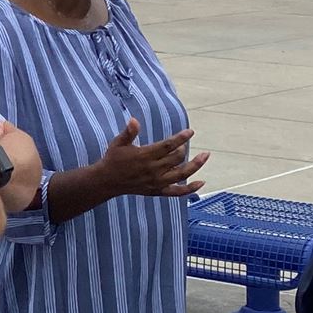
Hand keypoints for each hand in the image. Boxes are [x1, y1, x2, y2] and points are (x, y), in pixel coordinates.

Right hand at [88, 118, 208, 198]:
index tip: (190, 132)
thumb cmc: (113, 159)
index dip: (181, 138)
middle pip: (177, 159)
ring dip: (195, 165)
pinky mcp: (157, 191)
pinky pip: (177, 192)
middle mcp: (153, 170)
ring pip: (182, 174)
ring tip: (205, 156)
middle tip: (182, 144)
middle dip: (183, 149)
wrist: (107, 181)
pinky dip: (190, 189)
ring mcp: (157, 182)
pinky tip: (201, 183)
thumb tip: (134, 120)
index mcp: (145, 156)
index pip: (168, 146)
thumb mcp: (119, 143)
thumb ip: (129, 132)